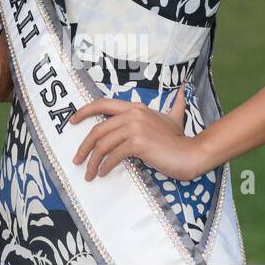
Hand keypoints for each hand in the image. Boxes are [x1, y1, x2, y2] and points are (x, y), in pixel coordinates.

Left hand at [69, 90, 209, 181]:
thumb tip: (183, 91)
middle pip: (98, 130)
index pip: (102, 104)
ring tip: (89, 173)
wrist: (192, 153)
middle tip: (77, 159)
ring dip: (92, 161)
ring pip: (103, 144)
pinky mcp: (138, 144)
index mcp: (135, 107)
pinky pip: (113, 155)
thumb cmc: (179, 139)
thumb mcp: (173, 117)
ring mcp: (135, 128)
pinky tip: (103, 173)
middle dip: (84, 146)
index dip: (84, 111)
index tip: (72, 121)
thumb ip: (175, 104)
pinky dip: (105, 166)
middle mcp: (132, 114)